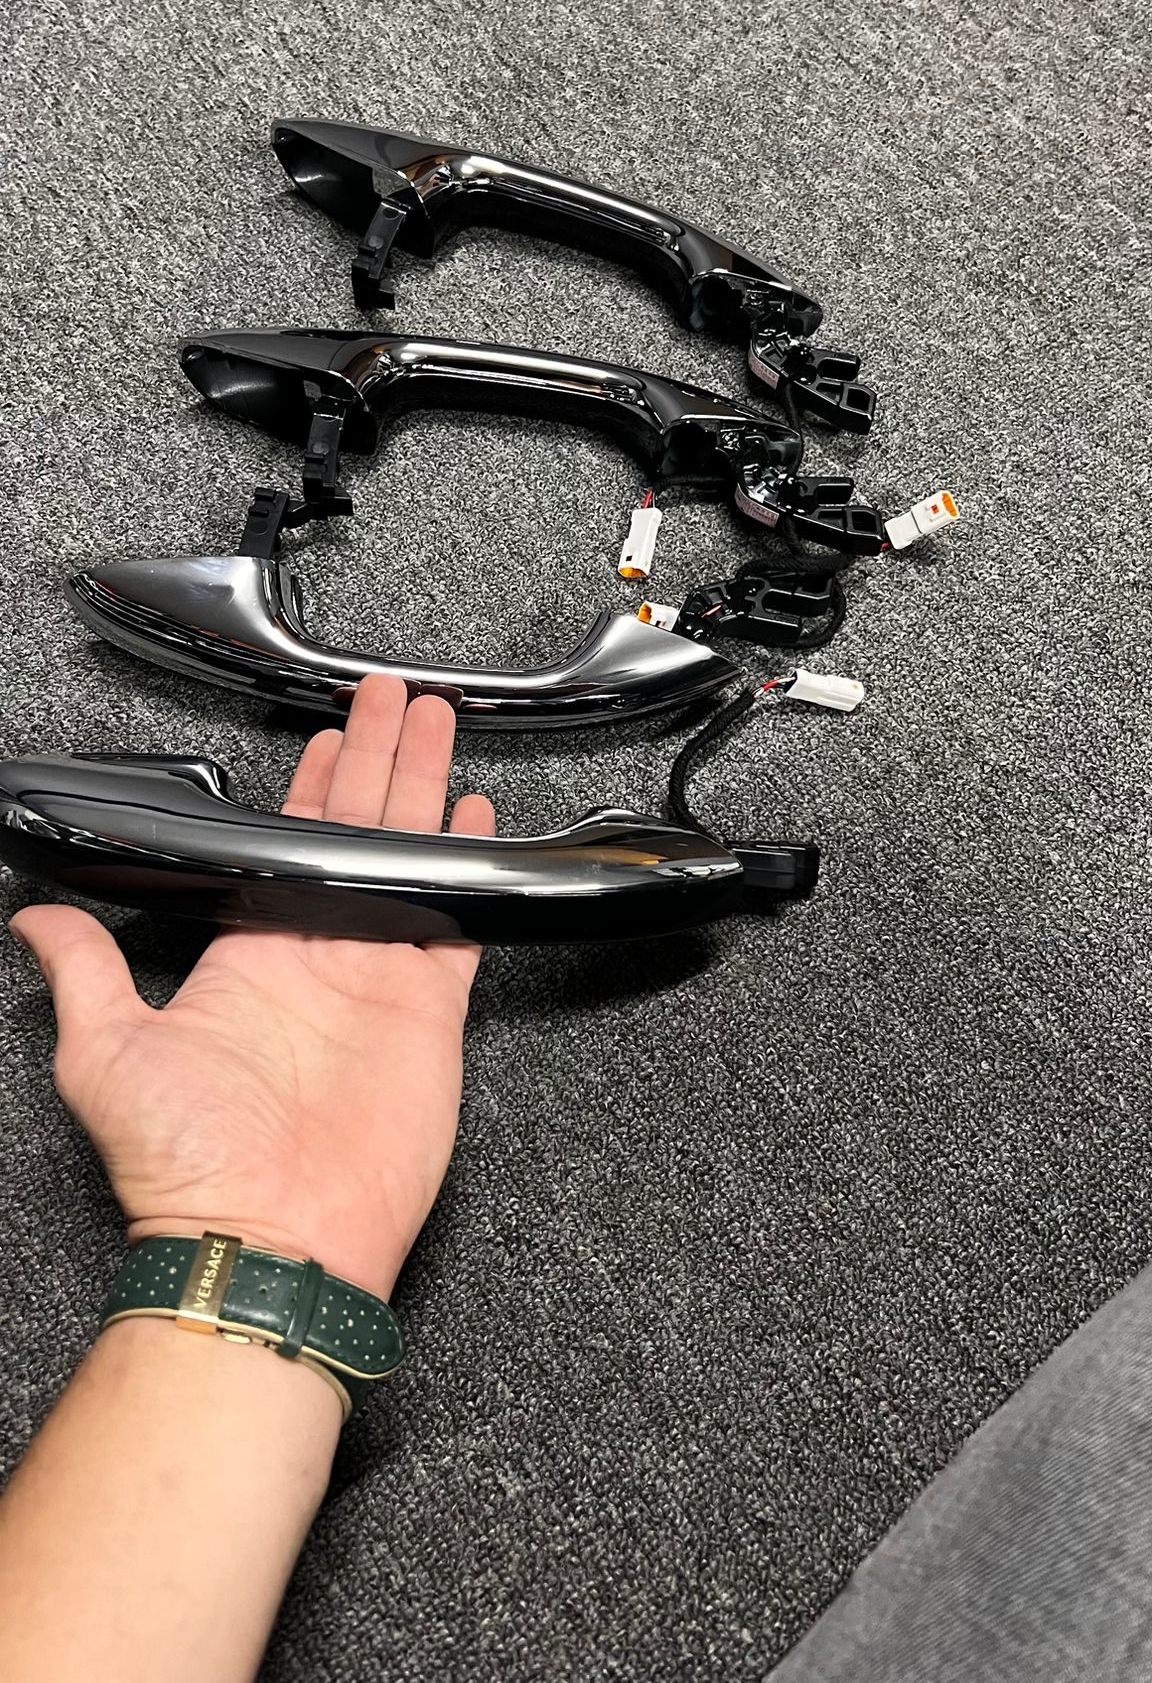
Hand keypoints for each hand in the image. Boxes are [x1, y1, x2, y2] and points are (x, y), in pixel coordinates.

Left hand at [9, 677, 494, 1299]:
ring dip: (426, 790)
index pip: (285, 842)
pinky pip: (458, 922)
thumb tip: (35, 920)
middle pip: (357, 830)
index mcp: (249, 954)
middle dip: (379, 757)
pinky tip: (479, 821)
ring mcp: (377, 979)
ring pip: (412, 857)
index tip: (327, 733)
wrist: (272, 1236)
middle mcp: (317, 956)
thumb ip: (84, 973)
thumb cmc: (188, 1165)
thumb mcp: (105, 1053)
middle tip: (398, 697)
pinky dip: (473, 873)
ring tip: (441, 727)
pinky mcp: (428, 1012)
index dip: (311, 782)